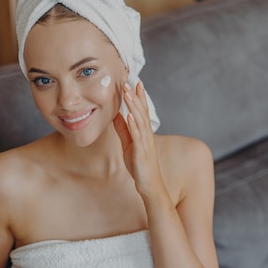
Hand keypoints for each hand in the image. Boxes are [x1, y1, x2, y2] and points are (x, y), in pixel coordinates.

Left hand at [113, 81, 162, 198]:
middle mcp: (147, 136)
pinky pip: (138, 137)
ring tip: (128, 94)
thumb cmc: (140, 167)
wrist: (150, 186)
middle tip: (128, 82)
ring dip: (134, 107)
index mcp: (144, 134)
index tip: (136, 83)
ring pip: (140, 121)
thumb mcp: (128, 145)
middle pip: (142, 113)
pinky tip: (129, 116)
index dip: (139, 97)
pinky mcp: (142, 153)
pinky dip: (134, 125)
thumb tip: (116, 115)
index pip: (142, 112)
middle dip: (135, 97)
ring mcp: (146, 144)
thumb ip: (123, 130)